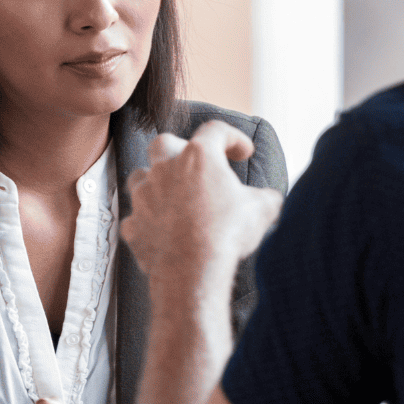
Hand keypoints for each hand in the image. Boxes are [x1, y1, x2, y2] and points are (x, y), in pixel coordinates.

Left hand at [121, 121, 281, 286]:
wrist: (193, 271)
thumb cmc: (228, 235)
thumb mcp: (262, 210)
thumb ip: (266, 197)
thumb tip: (271, 199)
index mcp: (199, 157)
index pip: (216, 131)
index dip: (233, 138)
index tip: (243, 152)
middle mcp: (165, 169)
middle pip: (164, 143)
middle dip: (178, 149)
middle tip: (195, 165)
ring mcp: (144, 196)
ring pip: (140, 177)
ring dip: (155, 183)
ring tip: (172, 197)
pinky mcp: (133, 225)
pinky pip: (136, 219)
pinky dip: (148, 223)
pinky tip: (162, 233)